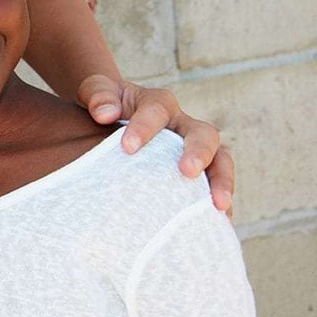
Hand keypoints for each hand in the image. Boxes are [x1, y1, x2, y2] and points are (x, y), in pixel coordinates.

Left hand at [78, 73, 233, 215]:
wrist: (107, 118)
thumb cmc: (103, 106)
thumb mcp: (95, 91)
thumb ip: (97, 95)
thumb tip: (105, 113)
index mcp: (157, 104)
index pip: (157, 110)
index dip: (144, 127)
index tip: (127, 148)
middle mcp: (182, 125)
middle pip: (203, 134)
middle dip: (198, 152)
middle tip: (187, 171)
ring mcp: (192, 151)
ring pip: (220, 161)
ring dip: (222, 182)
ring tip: (219, 206)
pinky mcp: (195, 174)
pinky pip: (214, 187)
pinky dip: (217, 204)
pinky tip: (217, 224)